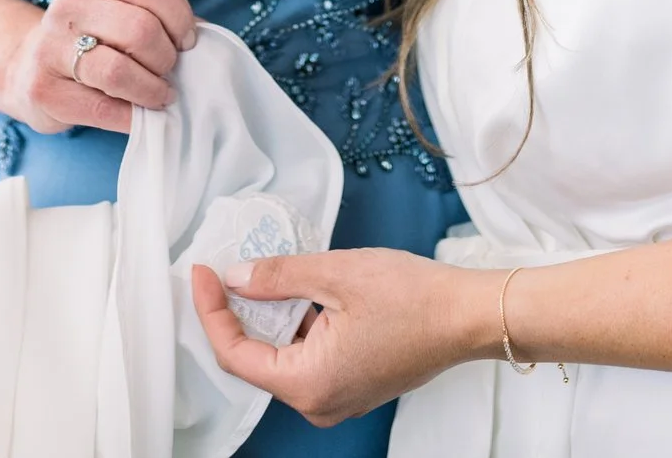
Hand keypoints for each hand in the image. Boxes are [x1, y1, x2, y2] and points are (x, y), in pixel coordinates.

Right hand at [0, 0, 196, 134]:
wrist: (26, 69)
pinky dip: (131, 117)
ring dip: (151, 90)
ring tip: (158, 96)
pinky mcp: (43, 88)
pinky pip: (102, 107)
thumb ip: (160, 18)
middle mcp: (68, 5)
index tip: (187, 42)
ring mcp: (50, 46)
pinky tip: (137, 116)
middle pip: (139, 29)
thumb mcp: (119, 12)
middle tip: (168, 73)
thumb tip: (205, 39)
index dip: (179, 16)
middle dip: (166, 59)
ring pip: (118, 69)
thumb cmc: (92, 41)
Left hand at [192, 250, 490, 427]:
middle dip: (237, 312)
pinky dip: (295, 326)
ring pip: (281, 357)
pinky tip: (298, 293)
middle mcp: (318, 403)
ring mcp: (336, 398)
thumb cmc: (414, 298)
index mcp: (308, 384)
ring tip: (261, 273)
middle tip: (224, 268)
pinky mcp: (351, 385)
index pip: (235, 353)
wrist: (469, 316)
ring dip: (268, 317)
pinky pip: (306, 359)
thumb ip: (276, 277)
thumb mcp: (335, 275)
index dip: (211, 310)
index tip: (202, 271)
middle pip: (254, 358)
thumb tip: (235, 278)